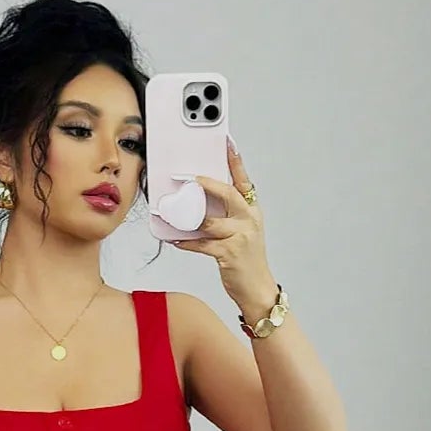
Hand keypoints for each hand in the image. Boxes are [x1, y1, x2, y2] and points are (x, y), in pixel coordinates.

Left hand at [168, 135, 274, 310]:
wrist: (257, 289)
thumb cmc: (246, 260)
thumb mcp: (243, 232)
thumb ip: (227, 216)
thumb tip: (199, 204)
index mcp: (252, 211)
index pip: (243, 180)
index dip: (235, 160)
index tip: (227, 142)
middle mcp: (249, 219)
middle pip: (227, 193)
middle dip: (207, 184)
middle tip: (189, 178)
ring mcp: (240, 236)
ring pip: (209, 220)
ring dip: (189, 218)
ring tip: (173, 213)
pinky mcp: (229, 253)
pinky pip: (202, 243)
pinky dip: (186, 242)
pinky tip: (176, 239)